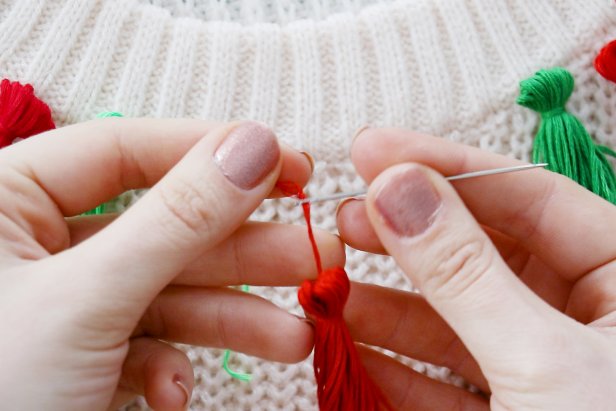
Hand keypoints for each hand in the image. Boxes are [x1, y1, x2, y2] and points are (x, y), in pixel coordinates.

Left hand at [0, 119, 343, 409]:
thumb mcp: (86, 301)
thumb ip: (177, 220)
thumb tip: (253, 147)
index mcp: (5, 199)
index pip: (126, 149)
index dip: (210, 151)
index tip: (286, 163)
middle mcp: (34, 245)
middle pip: (162, 224)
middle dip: (243, 247)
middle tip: (315, 249)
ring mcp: (64, 303)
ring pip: (165, 289)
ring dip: (232, 315)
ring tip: (296, 334)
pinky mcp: (82, 353)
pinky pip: (143, 342)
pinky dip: (171, 366)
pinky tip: (175, 392)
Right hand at [336, 128, 615, 409]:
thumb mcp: (542, 360)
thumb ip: (465, 274)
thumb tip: (398, 190)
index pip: (531, 196)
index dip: (447, 165)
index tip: (375, 152)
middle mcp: (587, 316)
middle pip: (484, 252)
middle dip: (409, 236)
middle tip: (348, 217)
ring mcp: (545, 364)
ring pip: (457, 315)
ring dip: (388, 305)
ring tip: (331, 286)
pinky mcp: (512, 406)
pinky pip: (449, 376)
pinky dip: (398, 366)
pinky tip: (352, 346)